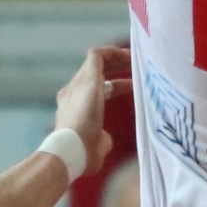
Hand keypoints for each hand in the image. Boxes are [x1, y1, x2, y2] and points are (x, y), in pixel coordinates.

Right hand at [53, 44, 130, 169]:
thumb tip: (105, 140)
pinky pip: (98, 55)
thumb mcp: (95, 148)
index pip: (96, 89)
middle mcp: (72, 92)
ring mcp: (78, 84)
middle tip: (136, 65)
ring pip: (96, 60)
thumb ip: (101, 141)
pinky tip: (129, 54)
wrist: (70, 149)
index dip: (116, 86)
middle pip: (96, 72)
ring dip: (117, 57)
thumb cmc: (82, 155)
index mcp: (73, 107)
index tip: (133, 86)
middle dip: (116, 67)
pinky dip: (113, 52)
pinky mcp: (87, 77)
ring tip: (136, 57)